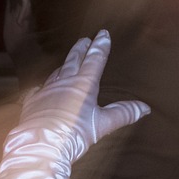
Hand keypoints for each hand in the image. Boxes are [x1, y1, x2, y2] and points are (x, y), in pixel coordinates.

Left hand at [0, 32, 148, 178]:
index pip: (95, 60)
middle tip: (85, 40)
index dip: (100, 46)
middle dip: (81, 49)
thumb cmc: (74, 134)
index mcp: (83, 84)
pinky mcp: (33, 101)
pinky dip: (46, 85)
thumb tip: (145, 107)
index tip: (103, 34)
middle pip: (74, 60)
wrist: (42, 145)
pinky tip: (45, 88)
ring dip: (64, 65)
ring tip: (68, 62)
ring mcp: (46, 90)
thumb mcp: (103, 124)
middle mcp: (64, 82)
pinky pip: (40, 88)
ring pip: (57, 72)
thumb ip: (123, 113)